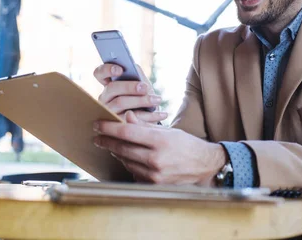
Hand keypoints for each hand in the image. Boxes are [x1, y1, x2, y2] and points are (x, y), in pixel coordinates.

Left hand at [93, 111, 226, 185]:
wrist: (203, 165)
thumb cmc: (186, 144)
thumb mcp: (167, 130)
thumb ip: (145, 125)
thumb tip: (126, 117)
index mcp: (159, 141)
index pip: (126, 133)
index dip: (109, 128)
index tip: (97, 124)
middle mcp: (156, 159)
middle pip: (122, 148)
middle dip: (107, 141)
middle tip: (98, 136)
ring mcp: (154, 174)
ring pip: (126, 161)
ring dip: (117, 152)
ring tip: (112, 145)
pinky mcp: (154, 184)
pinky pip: (134, 172)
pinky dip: (128, 163)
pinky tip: (127, 157)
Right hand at [94, 63, 166, 123]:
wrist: (148, 123)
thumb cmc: (143, 99)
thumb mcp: (141, 86)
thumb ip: (137, 75)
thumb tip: (134, 67)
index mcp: (109, 85)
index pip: (100, 73)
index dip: (107, 69)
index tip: (120, 69)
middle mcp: (104, 99)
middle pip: (112, 88)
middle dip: (129, 86)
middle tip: (145, 87)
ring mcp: (108, 113)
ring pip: (120, 103)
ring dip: (141, 100)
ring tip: (157, 100)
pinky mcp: (117, 126)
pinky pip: (131, 120)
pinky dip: (149, 116)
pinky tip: (162, 114)